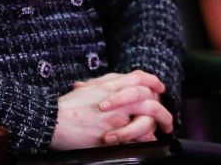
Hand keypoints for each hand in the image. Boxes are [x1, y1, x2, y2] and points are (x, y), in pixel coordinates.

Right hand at [50, 71, 172, 149]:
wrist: (53, 121)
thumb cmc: (66, 107)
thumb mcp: (87, 88)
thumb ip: (103, 83)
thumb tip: (118, 81)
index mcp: (111, 84)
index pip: (140, 78)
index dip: (153, 82)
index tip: (160, 88)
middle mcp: (118, 97)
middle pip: (149, 99)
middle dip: (162, 110)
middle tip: (167, 120)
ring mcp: (117, 115)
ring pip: (146, 118)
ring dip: (155, 127)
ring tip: (159, 134)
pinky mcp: (114, 133)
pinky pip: (136, 136)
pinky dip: (143, 140)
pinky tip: (146, 143)